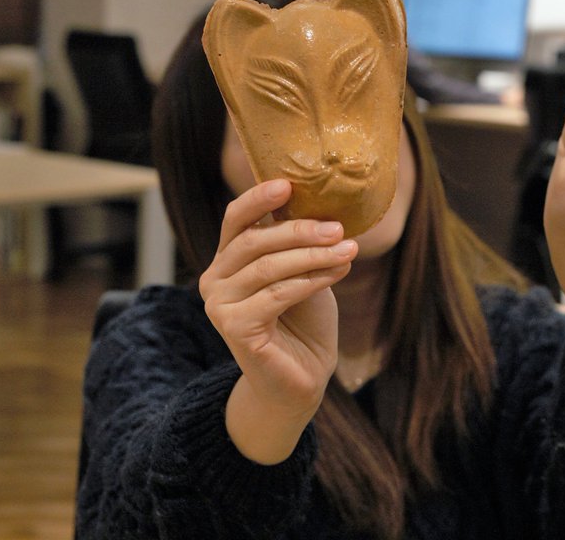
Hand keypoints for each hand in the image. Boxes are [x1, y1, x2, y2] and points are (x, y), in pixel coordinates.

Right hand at [199, 178, 356, 460]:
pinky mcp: (233, 328)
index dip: (259, 197)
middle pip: (255, 241)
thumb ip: (298, 242)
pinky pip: (276, 295)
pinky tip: (338, 272)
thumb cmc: (303, 321)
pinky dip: (311, 281)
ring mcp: (219, 305)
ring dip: (314, 256)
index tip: (288, 184)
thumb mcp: (302, 270)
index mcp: (228, 258)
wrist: (300, 379)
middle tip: (339, 228)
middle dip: (300, 230)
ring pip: (268, 267)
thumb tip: (321, 202)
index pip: (236, 218)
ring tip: (349, 250)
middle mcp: (214, 278)